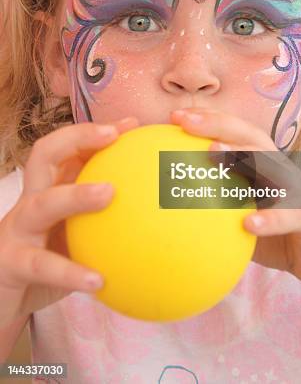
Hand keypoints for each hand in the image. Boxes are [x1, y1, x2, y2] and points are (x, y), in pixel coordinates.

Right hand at [0, 117, 138, 327]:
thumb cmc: (47, 266)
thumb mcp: (75, 238)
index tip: (130, 125)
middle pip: (44, 155)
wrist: (3, 303)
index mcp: (48, 190)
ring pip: (42, 204)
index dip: (94, 132)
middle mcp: (30, 202)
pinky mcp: (10, 263)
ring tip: (109, 192)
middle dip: (76, 138)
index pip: (67, 149)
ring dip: (75, 195)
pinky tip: (98, 281)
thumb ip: (104, 221)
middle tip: (111, 136)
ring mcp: (16, 231)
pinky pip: (43, 266)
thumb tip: (157, 214)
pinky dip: (71, 272)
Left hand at [171, 107, 300, 292]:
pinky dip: (271, 218)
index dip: (209, 122)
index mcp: (265, 168)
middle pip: (251, 138)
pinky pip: (291, 215)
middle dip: (219, 124)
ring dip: (243, 155)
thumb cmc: (283, 239)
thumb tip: (174, 215)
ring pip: (271, 165)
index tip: (174, 117)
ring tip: (214, 152)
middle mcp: (282, 171)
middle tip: (186, 121)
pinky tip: (248, 223)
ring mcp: (299, 191)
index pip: (236, 136)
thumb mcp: (246, 220)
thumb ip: (219, 210)